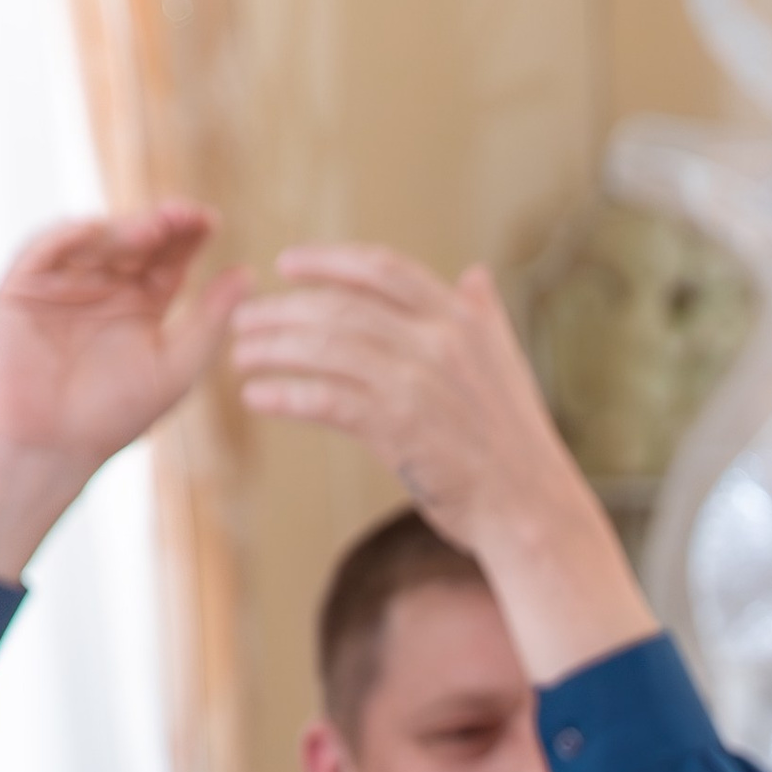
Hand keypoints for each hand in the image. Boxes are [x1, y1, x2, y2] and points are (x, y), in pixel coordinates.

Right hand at [0, 208, 247, 576]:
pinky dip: (67, 236)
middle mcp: (106, 285)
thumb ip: (211, 321)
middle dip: (161, 224)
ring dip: (124, 228)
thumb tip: (250, 274)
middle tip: (187, 214)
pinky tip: (96, 229)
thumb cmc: (115, 415)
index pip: (170, 257)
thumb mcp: (176, 367)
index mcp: (143, 303)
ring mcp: (65, 281)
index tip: (212, 222)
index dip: (189, 235)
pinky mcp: (25, 285)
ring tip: (156, 226)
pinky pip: (44, 250)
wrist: (54, 444)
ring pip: (96, 240)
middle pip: (137, 240)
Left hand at [229, 246, 653, 679]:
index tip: (287, 265)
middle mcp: (437, 343)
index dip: (328, 262)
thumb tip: (476, 274)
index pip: (383, 270)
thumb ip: (484, 317)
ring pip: (325, 350)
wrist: (530, 509)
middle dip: (284, 309)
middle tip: (245, 317)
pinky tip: (256, 397)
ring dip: (274, 349)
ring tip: (241, 355)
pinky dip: (284, 395)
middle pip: (341, 308)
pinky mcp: (398, 429)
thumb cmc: (516, 443)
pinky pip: (324, 401)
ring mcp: (416, 384)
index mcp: (460, 320)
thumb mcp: (506, 365)